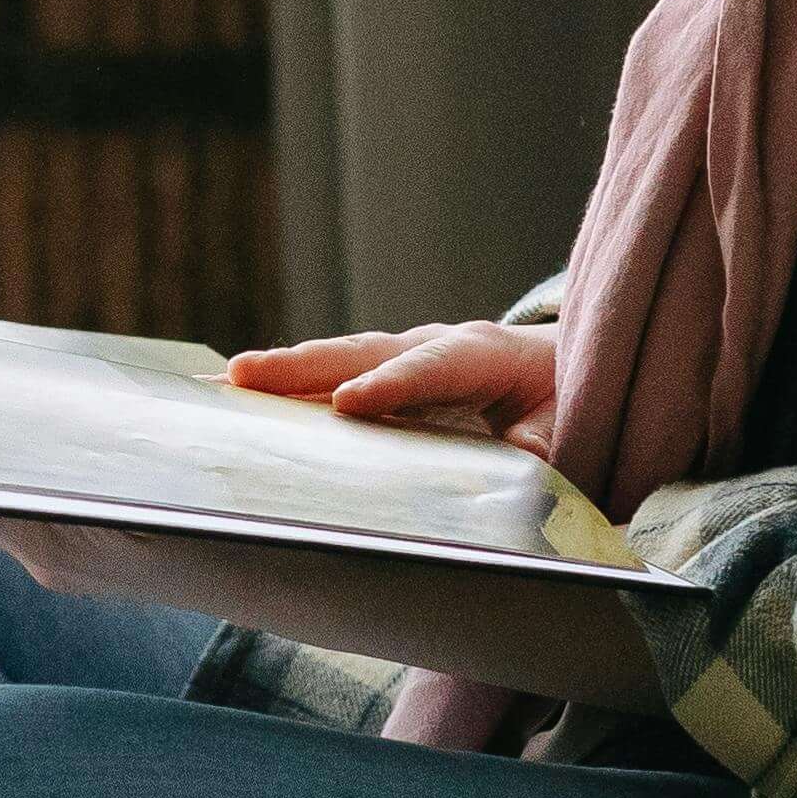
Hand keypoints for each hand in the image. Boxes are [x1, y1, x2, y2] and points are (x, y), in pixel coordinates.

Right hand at [228, 318, 556, 436]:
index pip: (431, 369)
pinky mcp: (384, 373)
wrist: (560, 368)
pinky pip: (333, 376)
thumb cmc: (566, 397)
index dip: (390, 385)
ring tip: (224, 384)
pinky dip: (288, 385)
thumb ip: (548, 436)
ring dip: (282, 372)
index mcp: (484, 354)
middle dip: (304, 364)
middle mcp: (433, 345)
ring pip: (339, 360)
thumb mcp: (572, 418)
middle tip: (245, 375)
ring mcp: (403, 356)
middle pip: (364, 352)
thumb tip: (523, 452)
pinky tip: (239, 396)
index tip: (346, 403)